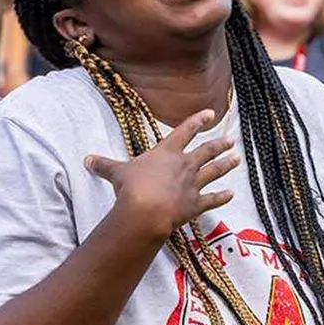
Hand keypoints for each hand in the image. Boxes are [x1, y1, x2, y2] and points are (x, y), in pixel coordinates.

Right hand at [85, 110, 238, 240]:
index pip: (185, 131)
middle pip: (206, 151)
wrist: (146, 210)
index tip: (210, 114)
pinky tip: (231, 194)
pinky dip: (222, 197)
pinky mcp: (195, 204)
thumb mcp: (116, 172)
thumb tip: (87, 159)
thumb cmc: (132, 188)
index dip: (198, 121)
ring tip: (236, 159)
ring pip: (214, 172)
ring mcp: (192, 184)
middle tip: (230, 140)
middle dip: (218, 144)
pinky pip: (212, 200)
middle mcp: (184, 165)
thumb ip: (104, 165)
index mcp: (166, 152)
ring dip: (226, 165)